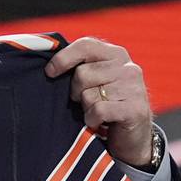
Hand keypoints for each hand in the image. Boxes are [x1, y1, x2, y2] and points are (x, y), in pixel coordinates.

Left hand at [45, 37, 154, 166]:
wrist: (132, 136)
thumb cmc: (105, 103)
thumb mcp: (93, 79)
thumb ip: (78, 65)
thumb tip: (45, 61)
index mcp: (115, 54)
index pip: (85, 45)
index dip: (63, 58)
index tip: (50, 72)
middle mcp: (128, 67)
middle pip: (82, 74)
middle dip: (76, 91)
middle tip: (86, 100)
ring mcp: (134, 88)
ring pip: (88, 94)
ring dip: (86, 107)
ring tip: (97, 110)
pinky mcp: (135, 109)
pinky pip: (98, 110)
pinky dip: (92, 119)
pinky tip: (99, 122)